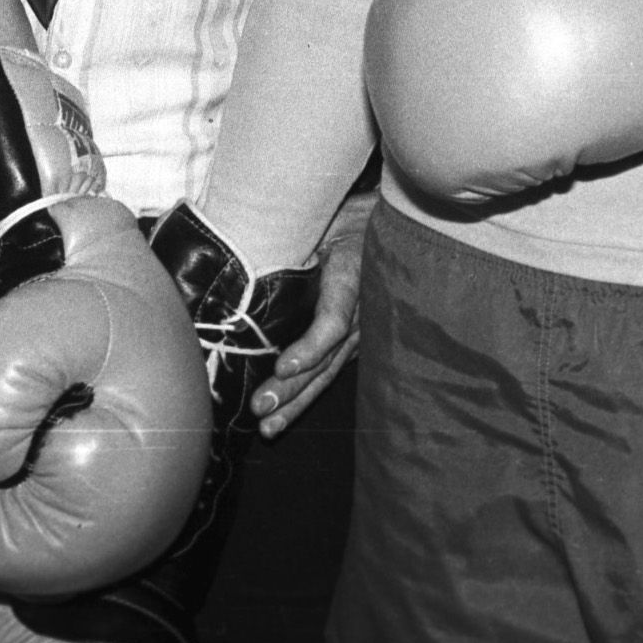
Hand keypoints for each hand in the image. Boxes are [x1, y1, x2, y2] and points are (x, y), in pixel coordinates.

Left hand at [252, 188, 370, 435]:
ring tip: (268, 426)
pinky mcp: (352, 341)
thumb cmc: (345, 216)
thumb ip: (301, 237)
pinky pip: (327, 371)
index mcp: (352, 279)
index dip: (309, 348)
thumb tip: (259, 242)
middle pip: (325, 359)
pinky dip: (303, 395)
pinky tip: (279, 418)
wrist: (383, 222)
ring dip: (295, 401)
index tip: (282, 366)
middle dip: (292, 388)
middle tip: (261, 407)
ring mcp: (359, 332)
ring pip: (325, 373)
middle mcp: (361, 313)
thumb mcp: (326, 217)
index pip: (334, 322)